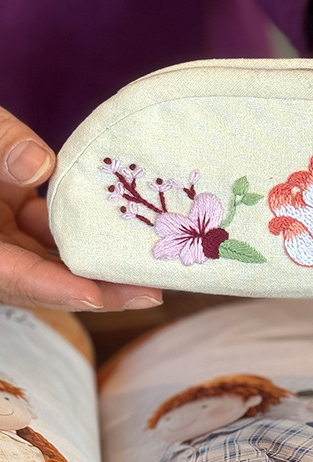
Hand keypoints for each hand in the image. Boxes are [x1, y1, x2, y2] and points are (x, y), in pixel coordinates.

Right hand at [0, 107, 161, 311]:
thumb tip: (40, 165)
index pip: (7, 272)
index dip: (50, 288)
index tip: (95, 295)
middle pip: (37, 280)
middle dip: (94, 291)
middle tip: (150, 294)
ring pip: (49, 261)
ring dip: (97, 266)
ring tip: (150, 269)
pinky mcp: (11, 219)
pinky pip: (50, 235)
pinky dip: (86, 236)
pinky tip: (128, 233)